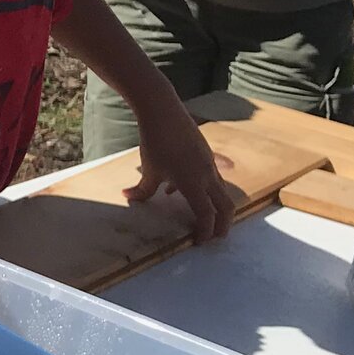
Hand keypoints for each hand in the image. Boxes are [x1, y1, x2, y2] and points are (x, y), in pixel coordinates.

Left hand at [127, 100, 234, 241]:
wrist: (164, 112)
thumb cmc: (155, 143)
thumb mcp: (149, 170)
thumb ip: (142, 190)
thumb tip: (128, 198)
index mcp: (194, 184)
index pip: (207, 215)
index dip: (206, 231)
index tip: (199, 242)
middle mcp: (207, 175)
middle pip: (225, 205)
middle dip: (223, 224)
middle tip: (215, 237)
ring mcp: (209, 163)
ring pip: (220, 191)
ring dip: (213, 206)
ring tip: (198, 216)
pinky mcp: (207, 154)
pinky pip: (210, 177)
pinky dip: (203, 189)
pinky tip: (176, 188)